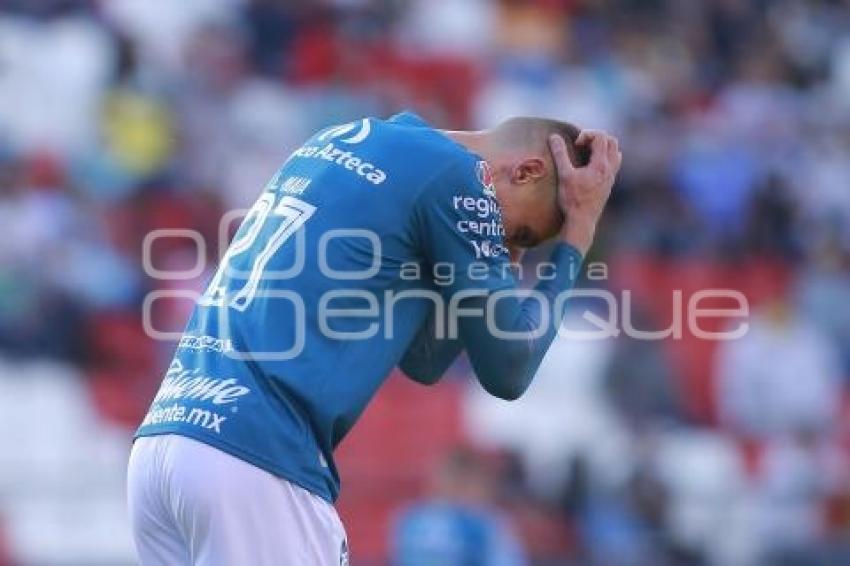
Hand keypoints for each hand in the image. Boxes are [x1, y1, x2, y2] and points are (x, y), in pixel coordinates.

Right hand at [549, 130, 621, 254]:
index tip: (575, 145)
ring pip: (615, 152)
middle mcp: (610, 169)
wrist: (582, 222)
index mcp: (601, 164)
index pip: (601, 137)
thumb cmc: (573, 200)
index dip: (586, 135)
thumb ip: (560, 154)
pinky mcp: (609, 185)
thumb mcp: (564, 175)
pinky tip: (590, 166)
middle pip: (612, 141)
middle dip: (596, 137)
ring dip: (603, 147)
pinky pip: (613, 164)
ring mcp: (611, 177)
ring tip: (587, 153)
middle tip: (582, 145)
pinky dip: (604, 158)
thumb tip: (553, 136)